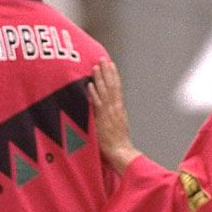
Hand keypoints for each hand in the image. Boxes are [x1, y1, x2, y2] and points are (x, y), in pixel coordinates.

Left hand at [88, 58, 141, 173]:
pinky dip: (94, 93)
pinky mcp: (103, 119)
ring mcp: (109, 112)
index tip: (111, 65)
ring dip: (100, 78)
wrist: (120, 152)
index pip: (116, 88)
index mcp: (119, 108)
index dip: (113, 76)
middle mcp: (115, 108)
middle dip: (107, 72)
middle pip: (111, 85)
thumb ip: (112, 115)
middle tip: (103, 59)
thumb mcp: (117, 125)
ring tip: (96, 66)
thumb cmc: (117, 143)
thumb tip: (104, 108)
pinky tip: (90, 84)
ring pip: (105, 91)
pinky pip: (98, 103)